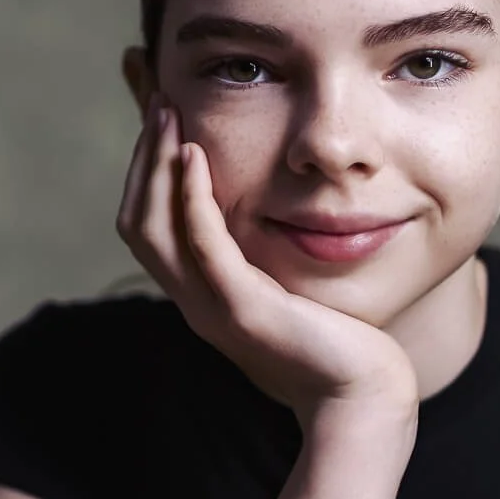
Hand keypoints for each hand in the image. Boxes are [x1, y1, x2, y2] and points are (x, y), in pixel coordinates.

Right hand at [115, 99, 417, 429]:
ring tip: (170, 117)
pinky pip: (204, 247)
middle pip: (138, 223)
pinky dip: (192, 199)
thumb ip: (270, 254)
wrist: (361, 396)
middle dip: (144, 158)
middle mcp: (195, 303)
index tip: (164, 118)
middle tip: (160, 102)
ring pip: (154, 232)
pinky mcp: (244, 311)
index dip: (146, 172)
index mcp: (201, 295)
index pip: (147, 227)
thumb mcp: (290, 287)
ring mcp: (213, 309)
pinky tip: (197, 157)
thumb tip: (273, 208)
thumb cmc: (337, 341)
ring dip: (156, 168)